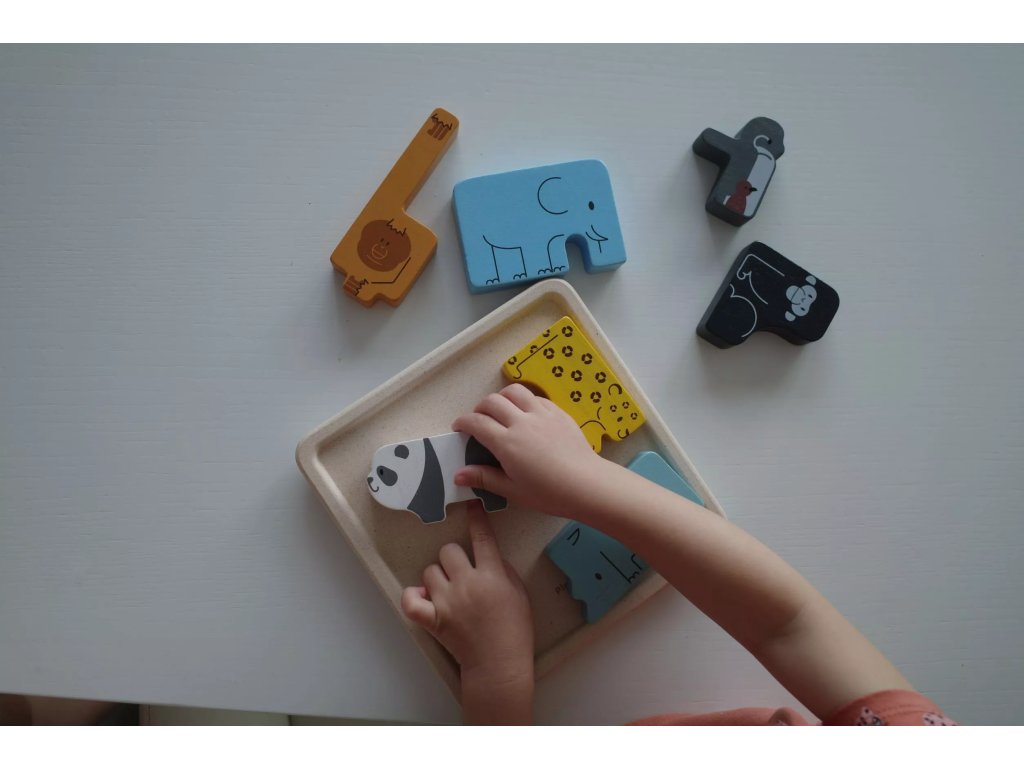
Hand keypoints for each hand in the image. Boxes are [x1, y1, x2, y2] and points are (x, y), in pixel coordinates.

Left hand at [401, 503, 533, 723]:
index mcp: (491, 576)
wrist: (499, 664)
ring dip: (437, 577)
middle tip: (462, 573)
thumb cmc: (515, 630)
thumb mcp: (519, 593)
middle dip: (454, 558)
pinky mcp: (433, 619)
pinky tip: (424, 599)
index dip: (476, 517)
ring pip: (430, 571)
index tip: (471, 504)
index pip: (482, 537)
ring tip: (448, 591)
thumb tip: (487, 555)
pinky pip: (410, 600)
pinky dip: (413, 597)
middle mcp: (467, 584)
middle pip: (448, 550)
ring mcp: (447, 602)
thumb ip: (502, 570)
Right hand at [451, 383, 605, 517]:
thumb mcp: (512, 490)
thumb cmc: (549, 493)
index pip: (476, 422)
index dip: (463, 422)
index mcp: (506, 443)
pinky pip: (537, 398)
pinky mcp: (559, 413)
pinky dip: (526, 401)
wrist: (586, 485)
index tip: (459, 427)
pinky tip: (527, 413)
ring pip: (515, 391)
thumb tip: (458, 474)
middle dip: (479, 407)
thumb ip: (484, 478)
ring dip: (502, 397)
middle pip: (492, 401)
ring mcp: (542, 414)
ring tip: (501, 409)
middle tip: (478, 419)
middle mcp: (521, 422)